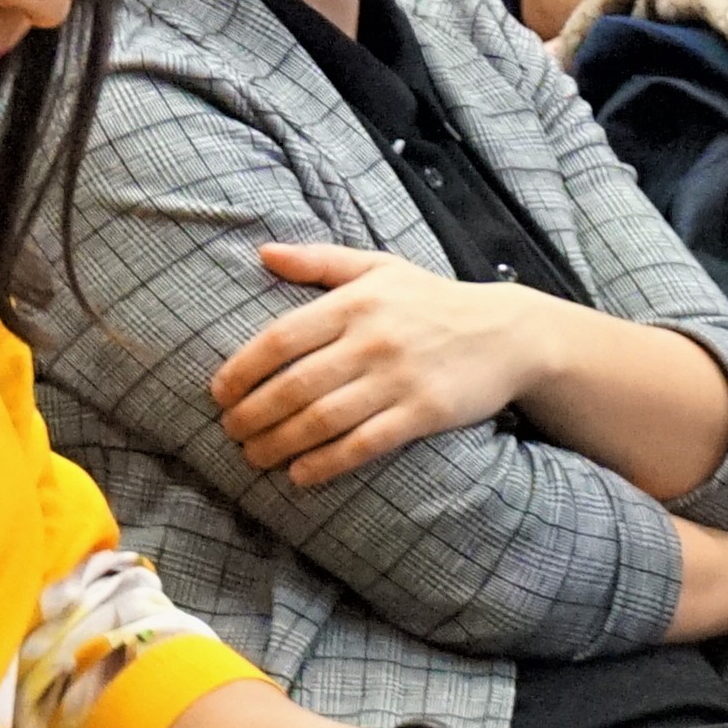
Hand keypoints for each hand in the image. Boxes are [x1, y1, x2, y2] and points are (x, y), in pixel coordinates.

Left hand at [213, 245, 545, 485]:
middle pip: (294, 385)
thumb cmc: (432, 300)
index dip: (242, 370)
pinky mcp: (423, 413)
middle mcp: (372, 338)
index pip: (281, 338)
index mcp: (355, 301)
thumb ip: (319, 260)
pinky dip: (325, 463)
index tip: (219, 394)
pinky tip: (301, 474)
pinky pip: (363, 444)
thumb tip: (263, 252)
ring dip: (280, 444)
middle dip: (253, 415)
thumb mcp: (378, 267)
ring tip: (256, 458)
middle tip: (231, 433)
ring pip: (322, 419)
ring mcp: (398, 378)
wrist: (508, 333)